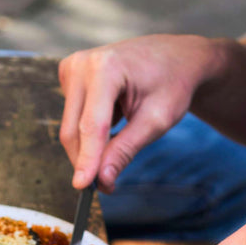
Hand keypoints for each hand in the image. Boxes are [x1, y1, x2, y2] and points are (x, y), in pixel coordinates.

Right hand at [58, 34, 221, 191]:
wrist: (175, 57)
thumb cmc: (172, 83)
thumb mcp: (156, 121)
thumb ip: (125, 150)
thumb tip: (103, 180)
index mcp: (107, 67)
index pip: (92, 125)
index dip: (87, 159)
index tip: (82, 187)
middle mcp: (83, 64)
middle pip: (74, 129)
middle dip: (86, 160)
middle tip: (105, 185)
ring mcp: (73, 67)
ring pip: (71, 127)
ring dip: (89, 146)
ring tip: (119, 142)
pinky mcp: (70, 75)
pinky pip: (72, 117)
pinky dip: (89, 131)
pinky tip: (113, 119)